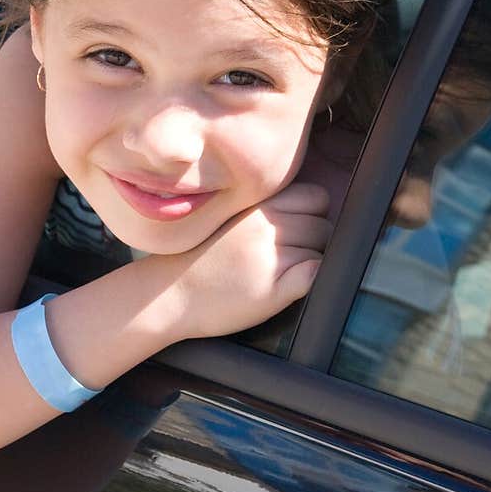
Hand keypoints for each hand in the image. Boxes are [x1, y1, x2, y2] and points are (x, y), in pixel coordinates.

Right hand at [169, 182, 332, 340]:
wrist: (167, 294)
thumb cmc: (199, 257)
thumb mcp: (230, 218)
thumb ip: (266, 208)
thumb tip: (311, 203)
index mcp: (257, 208)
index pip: (315, 197)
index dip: (313, 213)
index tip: (297, 227)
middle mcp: (266, 228)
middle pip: (323, 225)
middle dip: (316, 238)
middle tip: (289, 253)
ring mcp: (271, 259)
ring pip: (321, 252)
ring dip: (311, 261)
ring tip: (281, 271)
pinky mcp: (274, 291)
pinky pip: (314, 277)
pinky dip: (312, 280)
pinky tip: (291, 285)